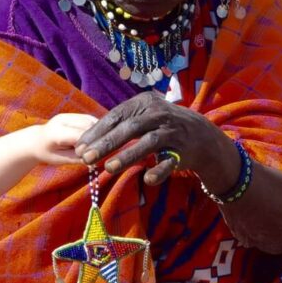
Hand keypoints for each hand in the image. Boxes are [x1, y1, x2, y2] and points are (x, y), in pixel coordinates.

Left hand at [35, 113, 98, 164]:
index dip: (91, 146)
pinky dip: (96, 129)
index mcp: (56, 132)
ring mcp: (69, 115)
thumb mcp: (60, 160)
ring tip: (97, 146)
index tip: (96, 157)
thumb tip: (95, 159)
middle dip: (97, 139)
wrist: (36, 140)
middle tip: (99, 153)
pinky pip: (91, 120)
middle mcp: (63, 119)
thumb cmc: (46, 152)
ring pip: (92, 121)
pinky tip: (96, 138)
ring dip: (98, 133)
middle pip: (89, 127)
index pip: (81, 136)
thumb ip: (76, 158)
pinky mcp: (75, 114)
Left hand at [73, 93, 231, 186]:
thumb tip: (86, 140)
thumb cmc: (162, 126)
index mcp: (145, 103)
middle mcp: (159, 113)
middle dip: (106, 144)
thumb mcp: (142, 116)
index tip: (79, 147)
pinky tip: (147, 179)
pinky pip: (169, 161)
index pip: (116, 116)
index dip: (96, 132)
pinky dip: (159, 170)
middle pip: (129, 128)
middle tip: (86, 158)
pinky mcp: (183, 150)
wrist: (202, 135)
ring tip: (108, 168)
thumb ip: (119, 125)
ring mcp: (172, 131)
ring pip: (148, 143)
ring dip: (127, 156)